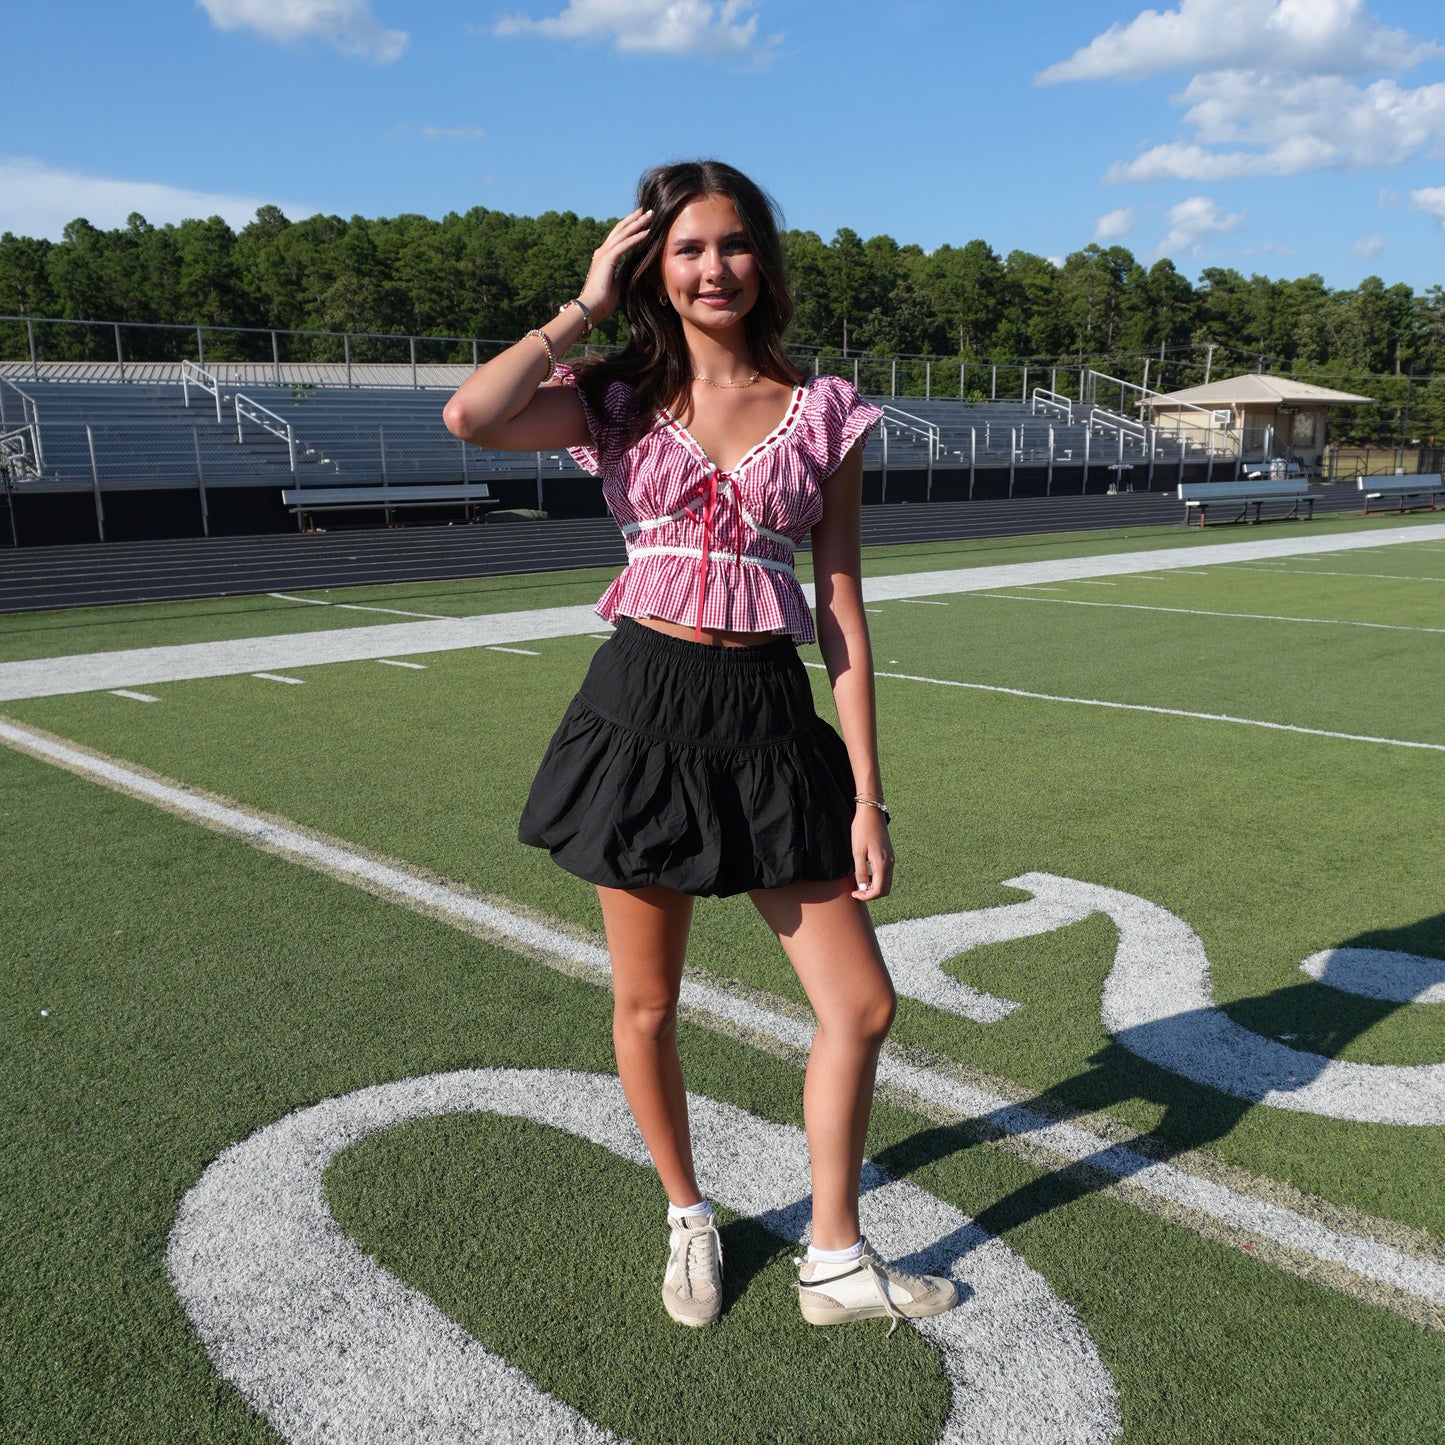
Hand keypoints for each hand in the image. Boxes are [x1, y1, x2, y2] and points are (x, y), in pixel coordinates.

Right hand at [578, 207, 652, 325]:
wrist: (591, 308)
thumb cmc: (603, 300)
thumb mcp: (617, 282)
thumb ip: (623, 270)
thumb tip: (633, 265)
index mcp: (604, 257)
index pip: (619, 237)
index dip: (630, 227)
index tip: (642, 220)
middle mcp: (602, 251)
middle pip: (620, 229)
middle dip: (634, 219)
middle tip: (647, 210)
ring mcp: (604, 254)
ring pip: (623, 233)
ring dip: (637, 223)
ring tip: (650, 215)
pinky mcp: (607, 259)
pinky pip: (625, 245)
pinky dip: (636, 238)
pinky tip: (647, 232)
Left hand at [850, 807, 893, 901]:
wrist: (871, 813)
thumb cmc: (862, 830)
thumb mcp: (857, 851)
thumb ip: (860, 871)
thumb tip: (863, 889)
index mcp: (882, 864)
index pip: (878, 890)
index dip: (866, 896)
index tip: (854, 893)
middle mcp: (890, 863)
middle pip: (885, 890)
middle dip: (871, 894)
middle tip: (856, 890)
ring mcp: (891, 859)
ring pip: (886, 882)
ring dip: (874, 887)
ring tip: (859, 882)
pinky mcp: (889, 855)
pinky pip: (885, 874)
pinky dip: (876, 879)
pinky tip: (865, 873)